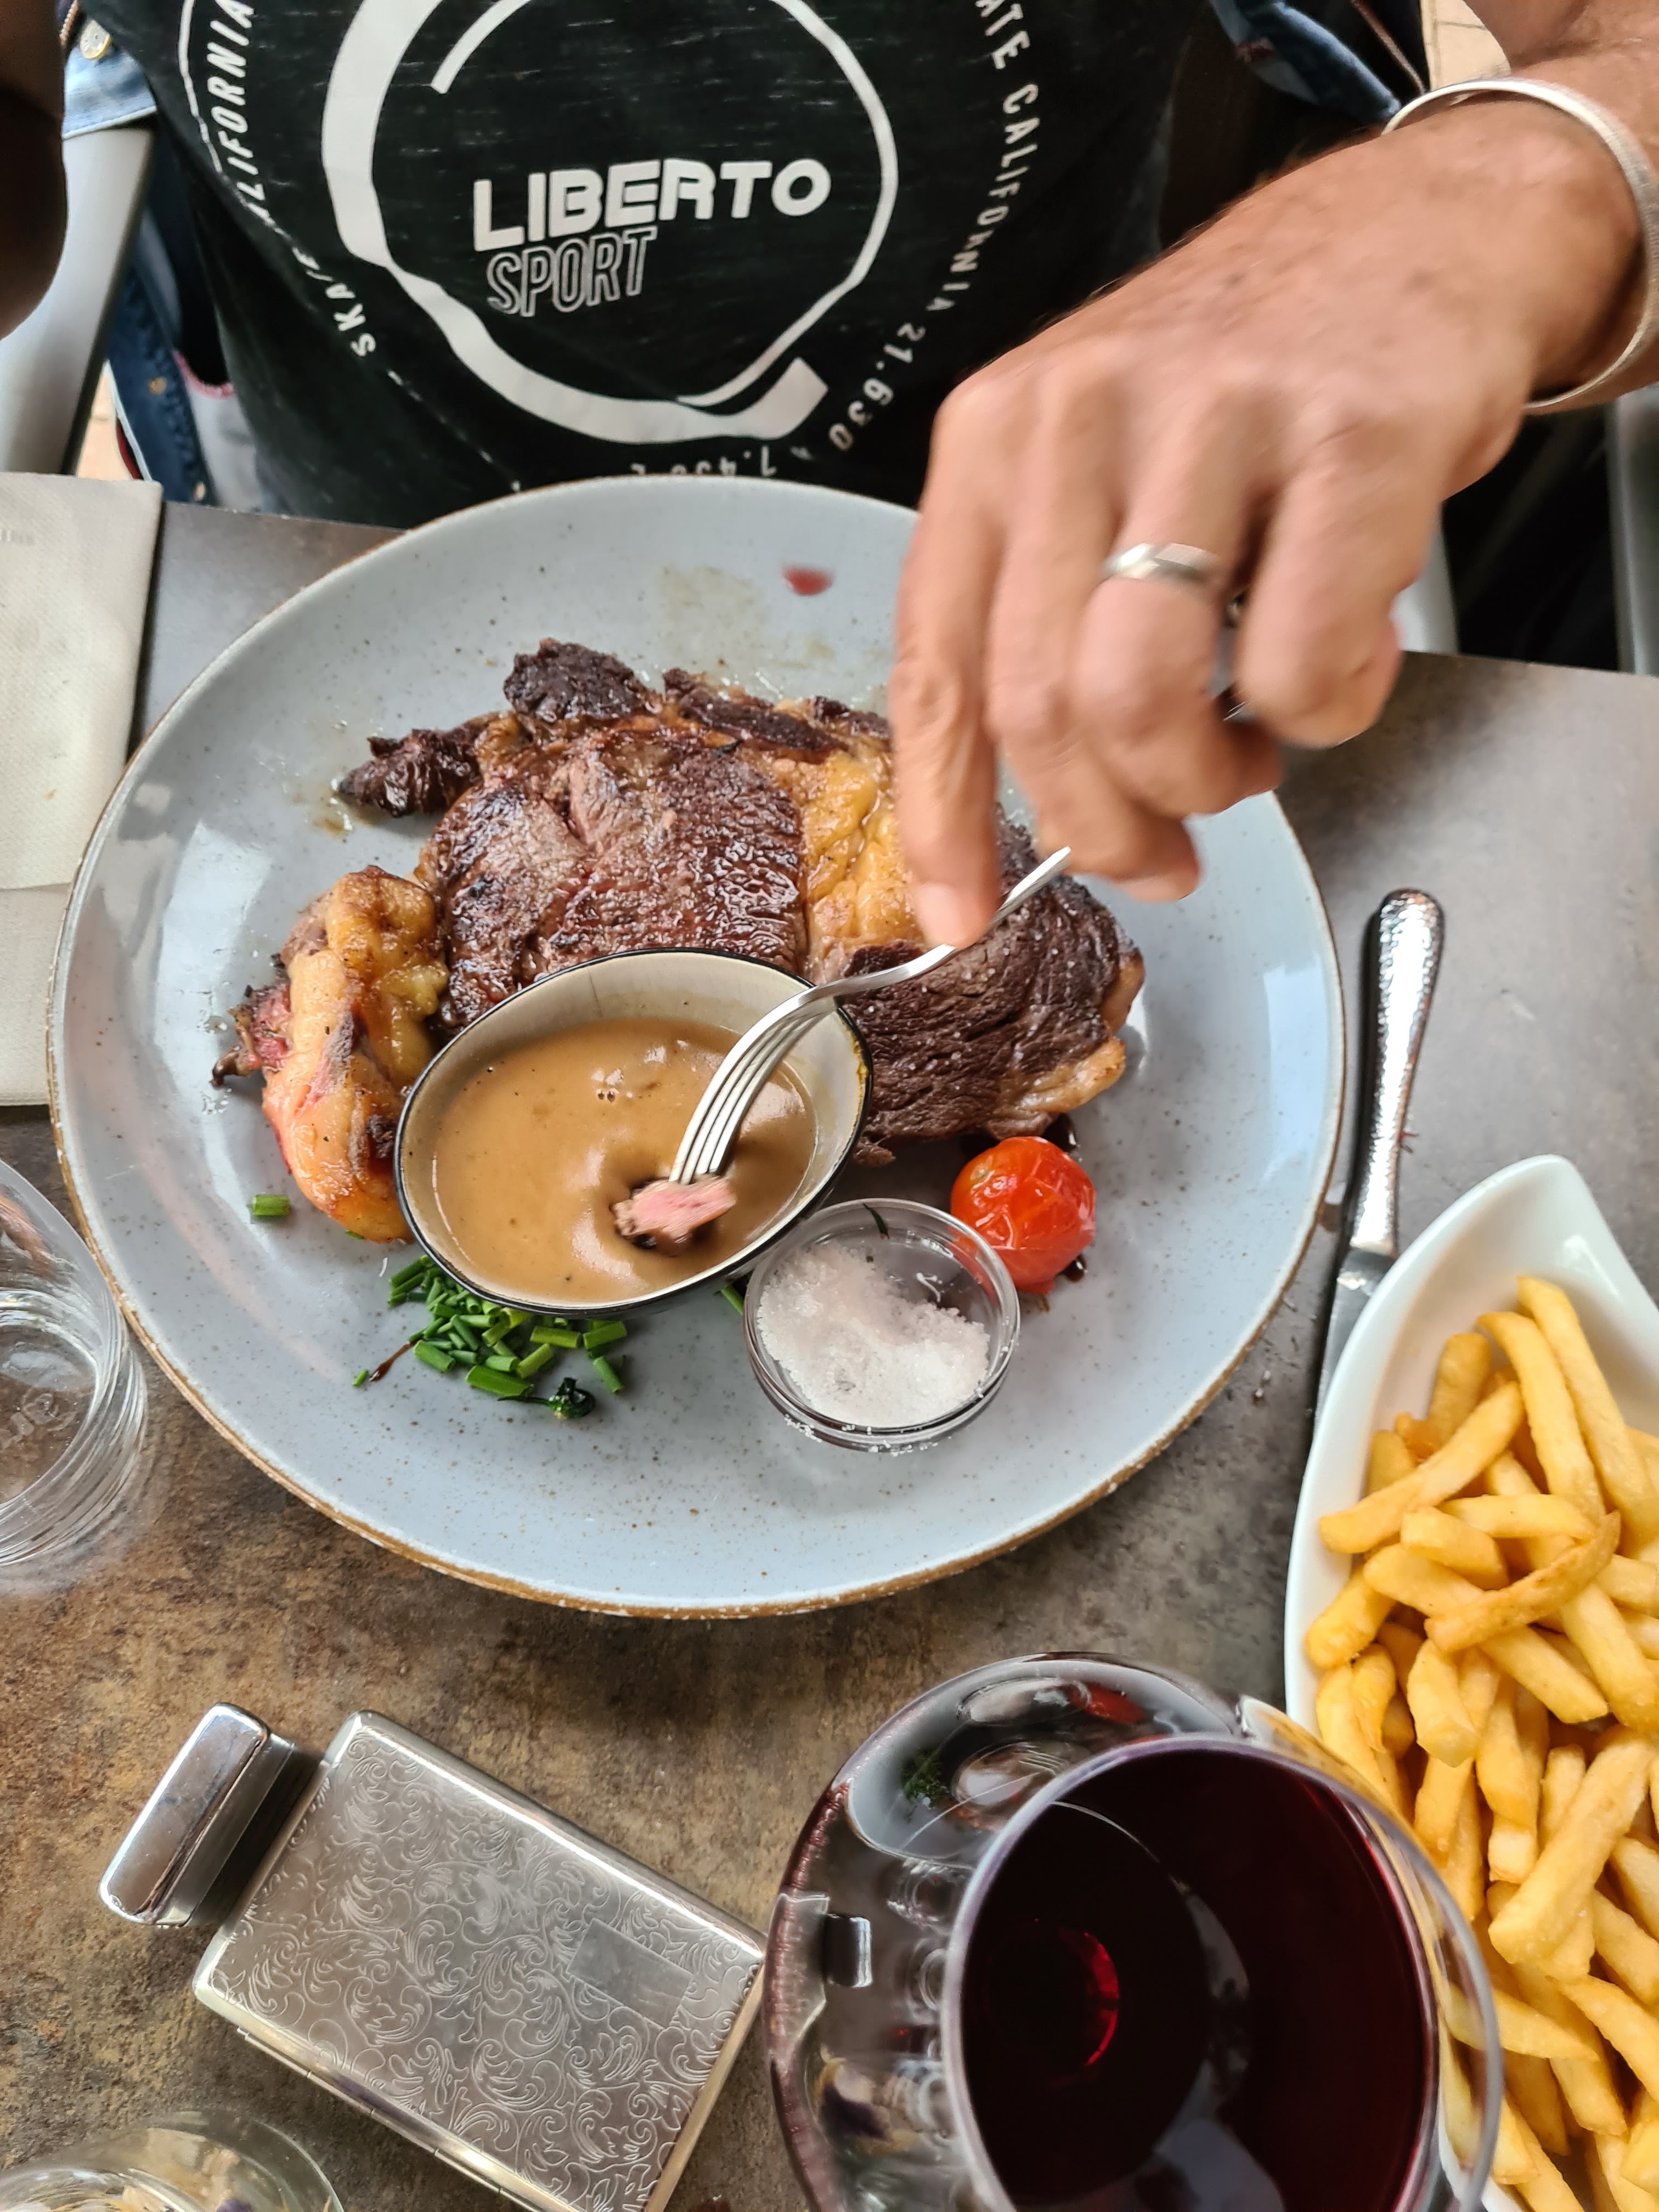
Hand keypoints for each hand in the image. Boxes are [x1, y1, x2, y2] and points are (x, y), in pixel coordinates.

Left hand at [889, 94, 1639, 943]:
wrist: (1411, 232)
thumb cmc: (1244, 382)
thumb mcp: (1097, 467)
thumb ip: (1049, 611)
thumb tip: (1039, 801)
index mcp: (994, 442)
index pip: (936, 665)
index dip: (940, 817)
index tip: (958, 913)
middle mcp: (1077, 420)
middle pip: (1039, 705)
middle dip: (1102, 826)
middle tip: (1161, 851)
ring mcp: (1209, 422)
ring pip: (1142, 696)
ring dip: (1198, 781)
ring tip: (1245, 756)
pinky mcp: (1345, 440)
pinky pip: (1297, 665)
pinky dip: (1322, 713)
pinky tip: (1339, 664)